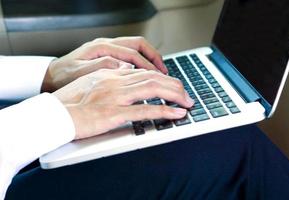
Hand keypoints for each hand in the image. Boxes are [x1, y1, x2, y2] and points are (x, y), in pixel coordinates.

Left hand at [42, 37, 166, 91]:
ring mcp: (107, 50)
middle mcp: (106, 45)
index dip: (148, 64)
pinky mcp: (107, 57)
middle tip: (165, 72)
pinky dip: (140, 63)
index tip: (159, 75)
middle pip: (138, 45)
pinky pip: (129, 56)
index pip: (133, 53)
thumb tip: (124, 65)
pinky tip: (144, 73)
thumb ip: (101, 66)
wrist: (51, 77)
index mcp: (101, 47)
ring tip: (160, 73)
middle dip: (154, 57)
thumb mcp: (79, 72)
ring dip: (149, 59)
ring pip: (136, 49)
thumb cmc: (63, 75)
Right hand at [53, 69, 193, 139]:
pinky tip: (177, 114)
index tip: (172, 85)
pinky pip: (146, 110)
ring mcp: (116, 97)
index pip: (143, 72)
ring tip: (188, 102)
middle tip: (186, 94)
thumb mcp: (90, 82)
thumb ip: (110, 75)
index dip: (162, 78)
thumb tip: (127, 71)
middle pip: (153, 78)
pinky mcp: (114, 113)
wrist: (53, 115)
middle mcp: (116, 81)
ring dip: (175, 95)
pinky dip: (165, 111)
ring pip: (153, 89)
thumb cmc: (69, 102)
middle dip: (174, 85)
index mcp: (110, 73)